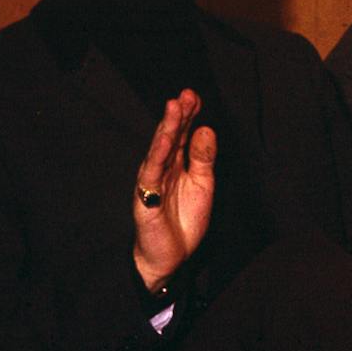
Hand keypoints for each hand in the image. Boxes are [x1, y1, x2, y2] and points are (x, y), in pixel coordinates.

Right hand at [133, 90, 215, 291]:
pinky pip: (151, 174)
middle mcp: (163, 169)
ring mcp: (152, 182)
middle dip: (178, 116)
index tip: (196, 97)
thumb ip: (203, 158)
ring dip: (167, 128)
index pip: (183, 135)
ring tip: (174, 108)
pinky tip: (163, 141)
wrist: (170, 256)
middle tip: (186, 94)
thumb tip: (206, 129)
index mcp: (178, 165)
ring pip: (159, 151)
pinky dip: (158, 156)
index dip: (189, 116)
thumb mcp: (202, 185)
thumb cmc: (184, 220)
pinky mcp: (145, 198)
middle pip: (170, 138)